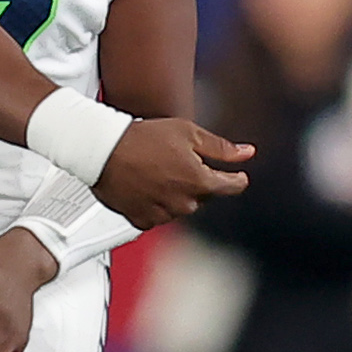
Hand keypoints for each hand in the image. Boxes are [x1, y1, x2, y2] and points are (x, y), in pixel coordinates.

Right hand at [90, 117, 253, 225]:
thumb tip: (247, 153)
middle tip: (179, 162)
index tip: (235, 175)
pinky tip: (147, 186)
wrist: (103, 150)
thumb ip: (222, 148)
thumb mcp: (189, 132)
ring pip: (181, 207)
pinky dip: (156, 204)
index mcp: (200, 182)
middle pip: (204, 197)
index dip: (236, 178)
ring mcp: (162, 213)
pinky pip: (158, 216)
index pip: (232, 187)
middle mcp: (184, 203)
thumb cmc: (143, 138)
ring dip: (177, 193)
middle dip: (198, 182)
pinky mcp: (142, 219)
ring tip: (159, 172)